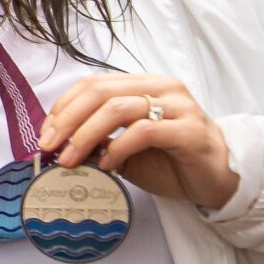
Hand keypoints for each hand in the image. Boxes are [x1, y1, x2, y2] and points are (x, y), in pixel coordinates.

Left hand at [38, 74, 238, 211]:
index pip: (94, 84)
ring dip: (86, 135)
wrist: (218, 179)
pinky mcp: (189, 130)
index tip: (45, 134)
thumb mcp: (127, 151)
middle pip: (100, 92)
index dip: (64, 107)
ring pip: (118, 108)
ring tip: (71, 159)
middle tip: (49, 146)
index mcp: (144, 85)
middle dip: (67, 120)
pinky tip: (107, 165)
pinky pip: (144, 131)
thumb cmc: (172, 161)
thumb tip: (60, 145)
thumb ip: (100, 142)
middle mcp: (161, 88)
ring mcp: (178, 107)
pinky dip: (118, 148)